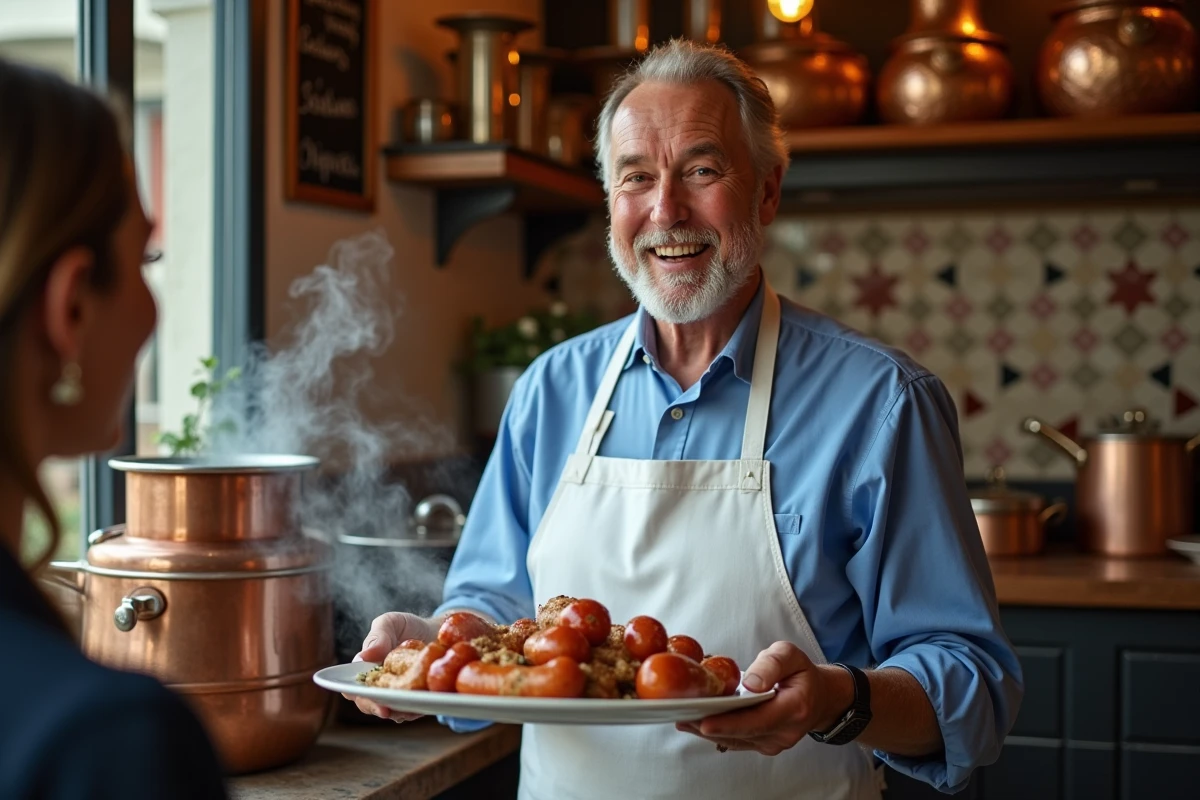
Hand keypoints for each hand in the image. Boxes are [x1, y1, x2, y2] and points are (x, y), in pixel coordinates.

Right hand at [341, 611, 435, 722]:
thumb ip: (377, 637)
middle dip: (376, 708)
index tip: (369, 696)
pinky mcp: (415, 700)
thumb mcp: (391, 623)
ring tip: (409, 708)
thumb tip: (363, 657)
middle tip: (386, 710)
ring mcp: (396, 695)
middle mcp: (377, 686)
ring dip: (398, 712)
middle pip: (369, 704)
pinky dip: (416, 710)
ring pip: (392, 712)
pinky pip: (412, 710)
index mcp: (365, 669)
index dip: (358, 695)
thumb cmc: (407, 627)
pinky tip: (422, 705)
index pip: (352, 688)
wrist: (437, 631)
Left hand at [675, 641, 855, 754]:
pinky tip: (697, 724)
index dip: (730, 723)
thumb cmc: (802, 673)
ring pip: (737, 740)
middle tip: (682, 718)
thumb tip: (751, 682)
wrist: (820, 698)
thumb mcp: (790, 655)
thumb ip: (771, 665)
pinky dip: (718, 733)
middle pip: (743, 733)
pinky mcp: (765, 744)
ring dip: (709, 732)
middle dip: (711, 727)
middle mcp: (785, 731)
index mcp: (795, 708)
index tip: (706, 722)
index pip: (758, 720)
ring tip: (683, 720)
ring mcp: (775, 742)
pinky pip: (739, 741)